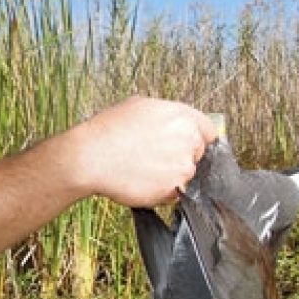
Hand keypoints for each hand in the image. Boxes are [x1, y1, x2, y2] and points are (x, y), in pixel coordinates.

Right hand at [73, 95, 216, 207]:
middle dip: (181, 157)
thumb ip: (166, 114)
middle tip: (155, 158)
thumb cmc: (108, 132)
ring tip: (143, 169)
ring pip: (186, 175)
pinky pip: (175, 193)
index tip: (189, 146)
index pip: (208, 131)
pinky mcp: (175, 189)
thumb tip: (174, 122)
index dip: (196, 139)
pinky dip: (162, 191)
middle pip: (198, 154)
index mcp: (182, 116)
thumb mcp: (139, 106)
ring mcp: (183, 166)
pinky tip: (142, 180)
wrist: (91, 158)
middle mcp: (188, 140)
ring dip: (171, 176)